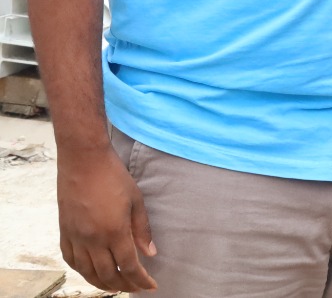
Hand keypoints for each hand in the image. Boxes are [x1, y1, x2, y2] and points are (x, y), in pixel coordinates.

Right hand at [56, 145, 157, 291]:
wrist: (84, 161)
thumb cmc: (114, 176)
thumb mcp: (136, 201)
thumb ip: (142, 230)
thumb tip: (149, 253)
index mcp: (114, 232)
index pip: (129, 266)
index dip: (140, 280)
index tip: (150, 286)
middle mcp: (92, 239)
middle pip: (107, 275)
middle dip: (123, 285)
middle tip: (134, 288)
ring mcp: (76, 237)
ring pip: (87, 272)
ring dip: (102, 283)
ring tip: (115, 285)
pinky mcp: (64, 232)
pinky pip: (71, 260)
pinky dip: (82, 271)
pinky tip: (91, 271)